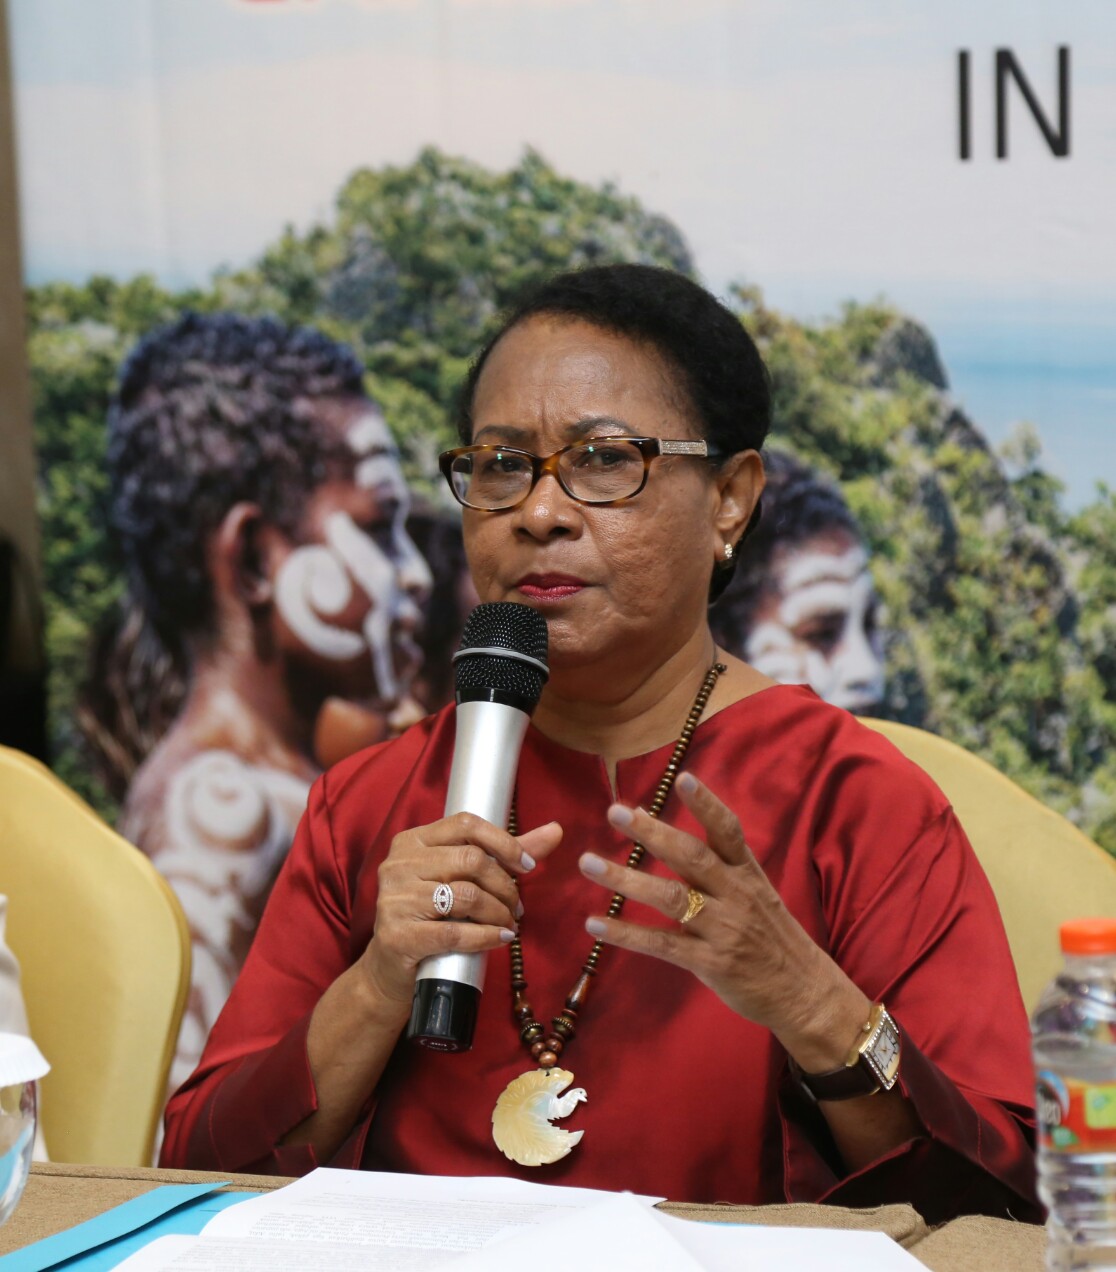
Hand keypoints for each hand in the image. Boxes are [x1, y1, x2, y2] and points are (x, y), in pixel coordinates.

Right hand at [360, 814, 562, 1007]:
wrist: (389, 970)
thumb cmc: (431, 918)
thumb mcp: (461, 879)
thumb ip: (505, 854)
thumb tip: (555, 830)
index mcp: (412, 841)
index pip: (466, 825)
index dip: (504, 843)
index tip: (526, 866)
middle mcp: (399, 864)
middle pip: (471, 860)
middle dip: (505, 886)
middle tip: (517, 907)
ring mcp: (395, 899)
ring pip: (466, 895)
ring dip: (499, 913)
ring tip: (509, 925)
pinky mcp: (397, 935)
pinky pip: (454, 932)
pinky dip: (486, 936)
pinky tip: (501, 938)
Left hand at [579, 771, 868, 1072]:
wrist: (803, 991)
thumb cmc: (770, 935)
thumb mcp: (752, 892)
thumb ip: (712, 862)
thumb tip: (658, 822)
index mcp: (747, 873)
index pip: (728, 831)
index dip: (706, 804)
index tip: (683, 778)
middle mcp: (736, 894)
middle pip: (691, 857)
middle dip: (652, 833)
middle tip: (616, 812)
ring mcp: (723, 929)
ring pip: (669, 898)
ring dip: (625, 879)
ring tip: (588, 863)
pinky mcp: (710, 962)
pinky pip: (661, 944)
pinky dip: (626, 934)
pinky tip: (595, 924)